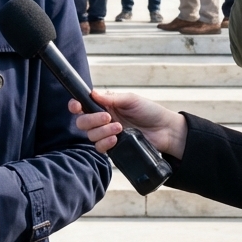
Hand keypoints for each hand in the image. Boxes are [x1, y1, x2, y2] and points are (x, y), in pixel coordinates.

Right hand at [67, 90, 187, 159]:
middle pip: (82, 122)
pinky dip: (105, 143)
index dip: (76, 106)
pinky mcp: (114, 147)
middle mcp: (103, 120)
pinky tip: (115, 139)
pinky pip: (99, 147)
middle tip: (108, 117)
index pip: (83, 105)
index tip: (77, 106)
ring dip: (102, 131)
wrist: (165, 131)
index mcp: (105, 105)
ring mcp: (107, 134)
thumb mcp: (131, 99)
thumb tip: (92, 94)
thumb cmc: (150, 111)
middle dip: (92, 119)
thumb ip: (111, 98)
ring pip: (90, 135)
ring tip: (119, 128)